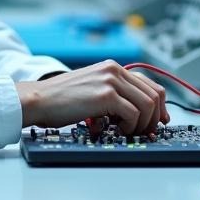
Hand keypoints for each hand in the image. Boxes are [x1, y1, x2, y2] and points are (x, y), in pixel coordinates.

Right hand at [15, 60, 169, 135]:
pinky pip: (132, 113)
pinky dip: (130, 126)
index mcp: (112, 67)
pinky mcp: (105, 95)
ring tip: (127, 132)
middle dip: (155, 117)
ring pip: (147, 105)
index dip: (160, 105)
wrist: (39, 99)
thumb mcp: (92, 89)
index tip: (160, 120)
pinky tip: (117, 130)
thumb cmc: (61, 100)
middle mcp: (114, 70)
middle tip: (146, 131)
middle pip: (154, 94)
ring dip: (142, 124)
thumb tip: (137, 112)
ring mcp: (110, 81)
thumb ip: (114, 93)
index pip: (150, 84)